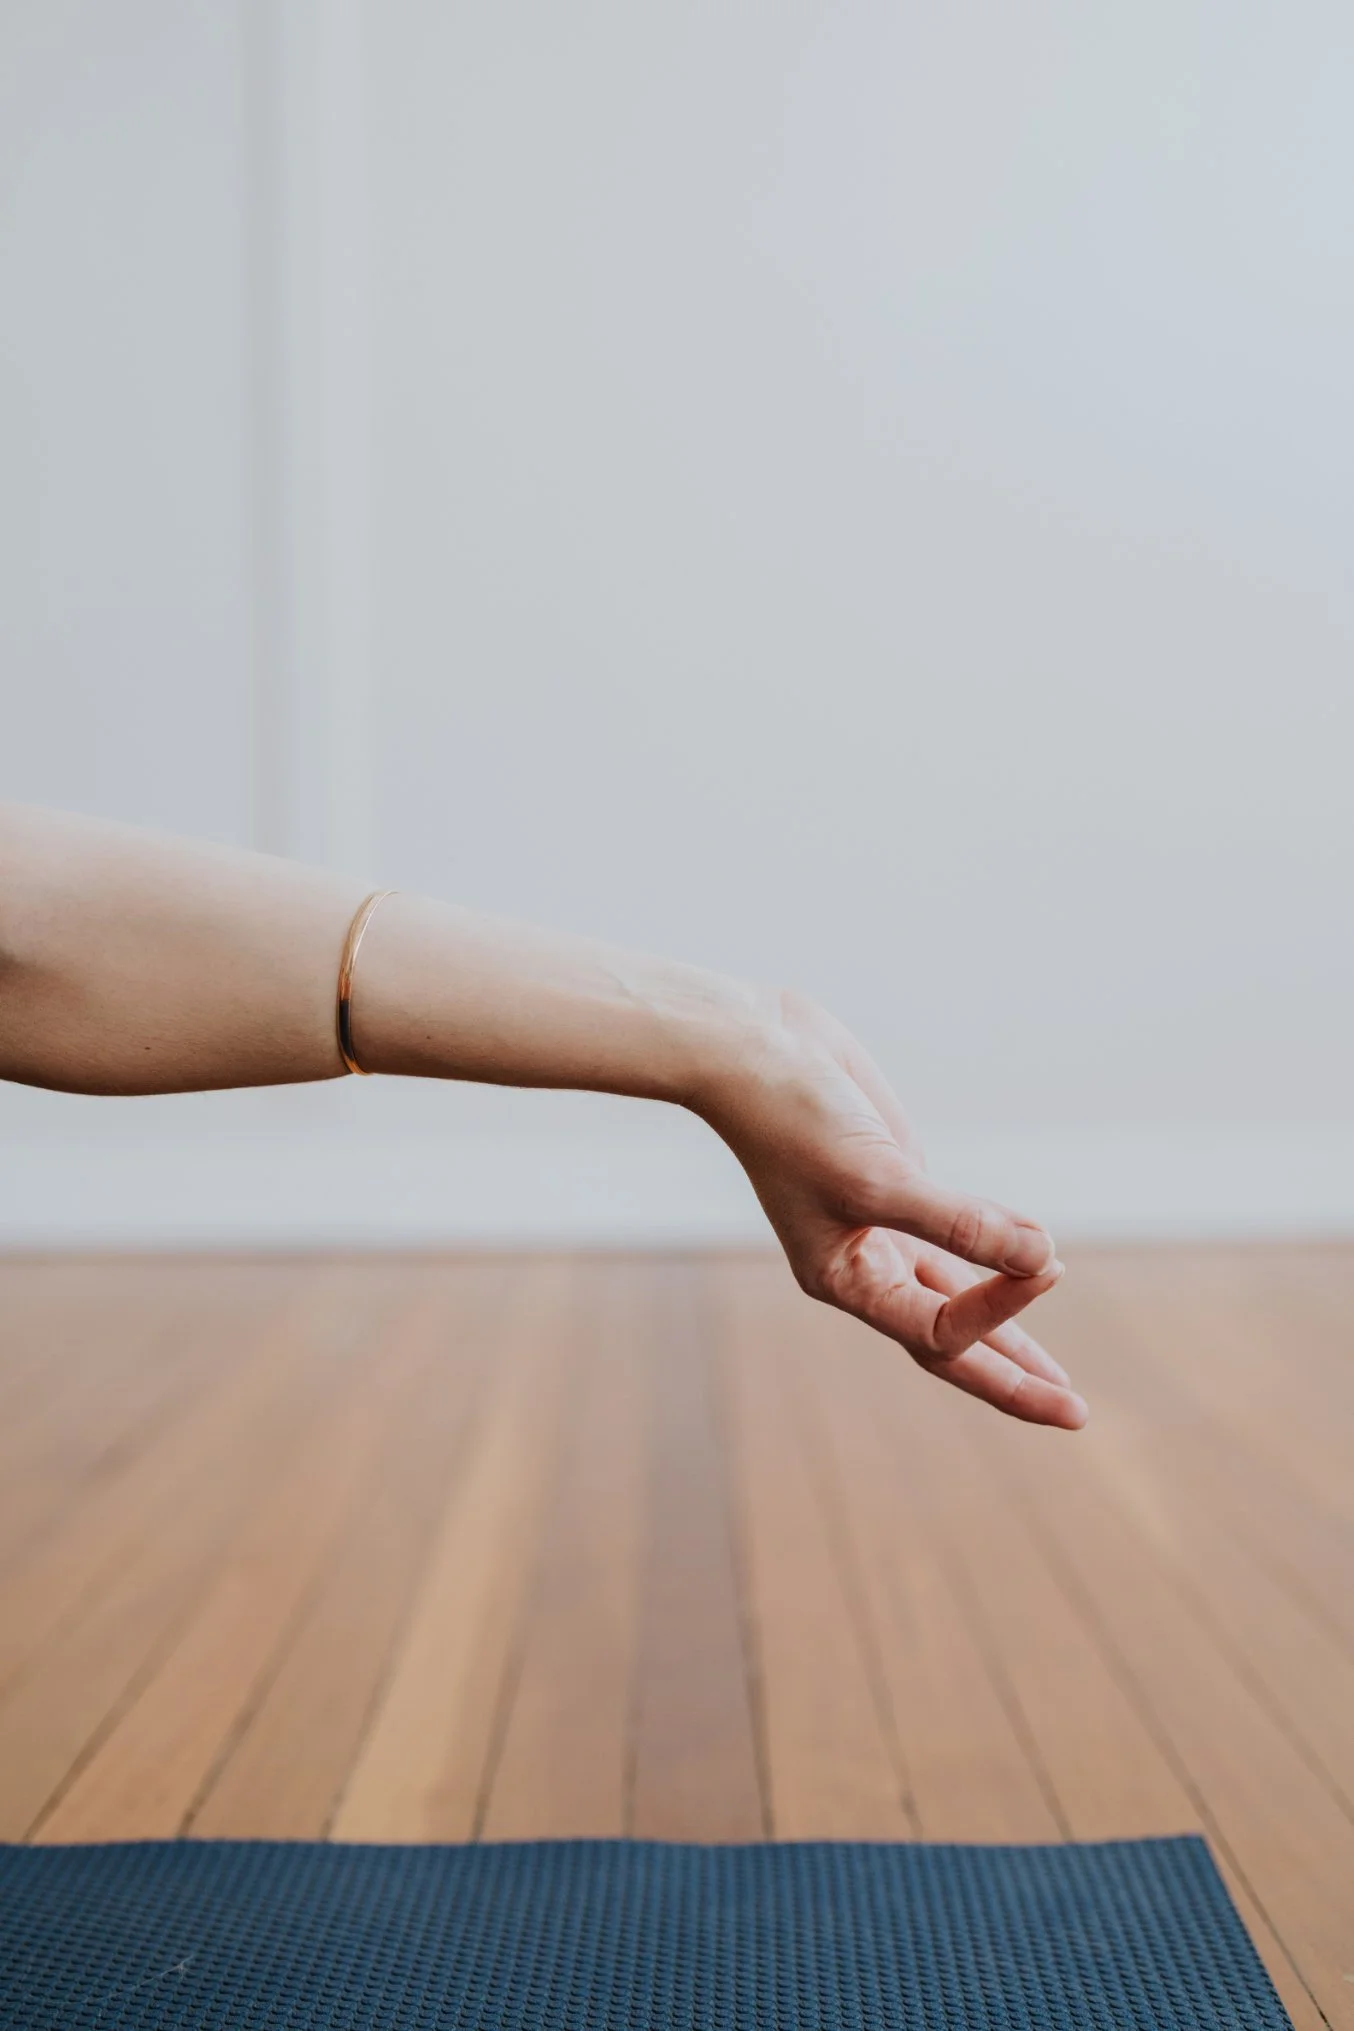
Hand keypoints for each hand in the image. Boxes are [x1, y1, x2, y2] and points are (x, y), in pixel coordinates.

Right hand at [696, 991, 1085, 1428]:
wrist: (755, 1049)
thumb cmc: (795, 1119)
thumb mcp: (878, 1179)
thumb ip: (961, 1223)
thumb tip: (1042, 1258)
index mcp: (844, 1281)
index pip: (938, 1328)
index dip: (998, 1311)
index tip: (1044, 1266)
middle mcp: (865, 1265)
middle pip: (949, 1340)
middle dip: (1012, 1378)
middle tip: (1074, 1413)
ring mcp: (884, 1225)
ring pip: (957, 1293)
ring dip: (1009, 1327)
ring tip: (1056, 1374)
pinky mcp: (899, 1180)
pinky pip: (961, 1230)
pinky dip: (999, 1244)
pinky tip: (1035, 1253)